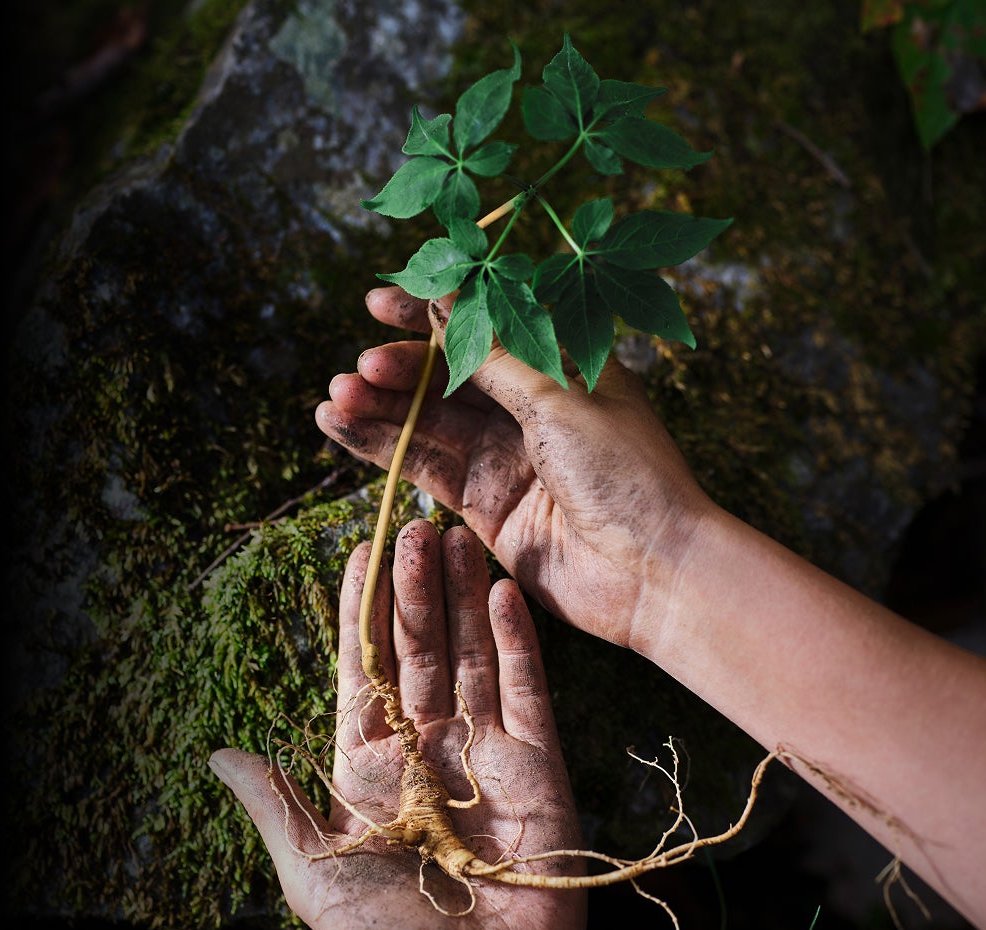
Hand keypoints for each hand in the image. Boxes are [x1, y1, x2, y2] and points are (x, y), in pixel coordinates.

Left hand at [211, 520, 593, 929]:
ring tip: (455, 537)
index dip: (361, 610)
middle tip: (414, 523)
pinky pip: (527, 690)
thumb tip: (216, 754)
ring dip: (462, 598)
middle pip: (416, 649)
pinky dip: (517, 642)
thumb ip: (273, 802)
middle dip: (413, 589)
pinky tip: (503, 593)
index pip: (361, 668)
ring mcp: (484, 750)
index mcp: (367, 762)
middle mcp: (424, 745)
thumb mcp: (312, 867)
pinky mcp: (538, 765)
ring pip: (471, 655)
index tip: (358, 550)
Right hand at [314, 285, 716, 649]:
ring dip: (379, 408)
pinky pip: (422, 466)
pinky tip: (342, 428)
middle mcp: (529, 408)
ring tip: (334, 399)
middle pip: (446, 376)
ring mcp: (503, 456)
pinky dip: (381, 448)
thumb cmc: (627, 472)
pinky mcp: (482, 503)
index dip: (428, 313)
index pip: (482, 329)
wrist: (651, 570)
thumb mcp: (558, 397)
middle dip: (398, 369)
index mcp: (561, 368)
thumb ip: (491, 357)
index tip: (378, 301)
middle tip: (359, 369)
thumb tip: (442, 302)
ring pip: (426, 422)